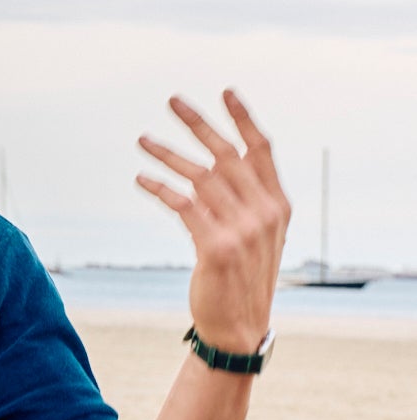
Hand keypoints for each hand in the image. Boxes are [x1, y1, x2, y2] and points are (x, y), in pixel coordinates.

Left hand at [137, 90, 290, 353]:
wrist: (238, 327)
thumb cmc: (242, 278)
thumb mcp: (257, 235)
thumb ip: (245, 200)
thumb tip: (219, 164)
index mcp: (278, 205)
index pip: (261, 150)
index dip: (243, 119)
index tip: (225, 92)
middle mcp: (264, 212)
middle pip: (226, 154)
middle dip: (198, 124)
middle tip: (172, 101)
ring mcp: (243, 229)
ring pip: (199, 176)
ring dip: (167, 154)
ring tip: (142, 139)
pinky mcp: (216, 246)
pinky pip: (183, 205)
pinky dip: (160, 188)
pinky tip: (142, 179)